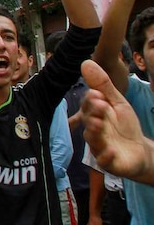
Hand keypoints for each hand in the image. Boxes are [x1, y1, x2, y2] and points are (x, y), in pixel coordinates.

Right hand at [81, 59, 151, 180]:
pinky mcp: (108, 162)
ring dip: (95, 132)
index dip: (91, 101)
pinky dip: (107, 155)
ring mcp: (100, 147)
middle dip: (93, 113)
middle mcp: (93, 131)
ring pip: (93, 140)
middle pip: (89, 122)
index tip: (97, 94)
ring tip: (98, 124)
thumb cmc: (124, 126)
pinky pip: (104, 160)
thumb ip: (103, 85)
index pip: (88, 106)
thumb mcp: (117, 103)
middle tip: (100, 105)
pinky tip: (111, 150)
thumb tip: (85, 62)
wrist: (138, 152)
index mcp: (94, 115)